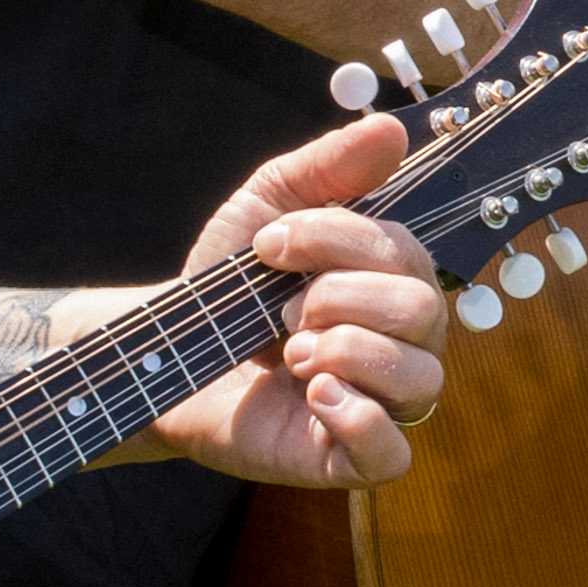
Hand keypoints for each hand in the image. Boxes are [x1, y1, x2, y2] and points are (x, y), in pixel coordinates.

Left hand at [153, 114, 458, 488]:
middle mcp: (403, 344)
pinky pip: (394, 452)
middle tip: (279, 311)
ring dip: (342, 351)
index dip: (334, 241)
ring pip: (421, 376)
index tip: (267, 246)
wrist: (164, 354)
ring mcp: (383, 405)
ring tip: (287, 354)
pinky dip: (356, 417)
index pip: (406, 253)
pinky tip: (311, 395)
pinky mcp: (351, 458)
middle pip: (423, 311)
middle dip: (336, 298)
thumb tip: (394, 128)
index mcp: (394, 284)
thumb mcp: (268, 208)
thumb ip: (329, 168)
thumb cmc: (225, 285)